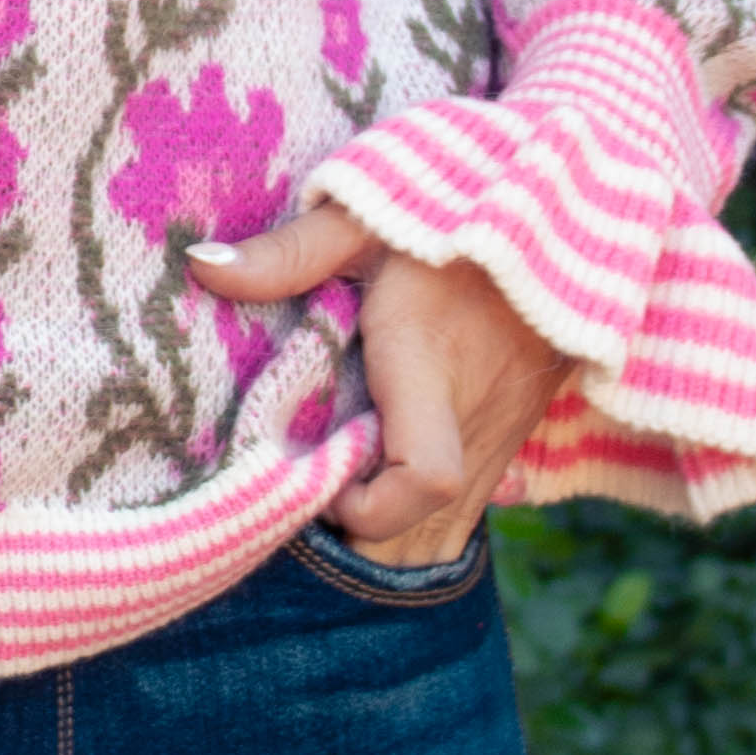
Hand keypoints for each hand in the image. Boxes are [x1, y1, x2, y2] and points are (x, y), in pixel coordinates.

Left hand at [181, 201, 572, 561]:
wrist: (554, 213)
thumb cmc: (448, 211)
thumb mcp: (362, 218)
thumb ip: (288, 250)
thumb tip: (201, 268)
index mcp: (430, 366)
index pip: (424, 476)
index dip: (368, 505)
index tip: (323, 473)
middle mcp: (474, 417)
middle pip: (423, 538)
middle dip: (360, 543)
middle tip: (310, 493)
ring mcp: (501, 436)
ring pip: (444, 537)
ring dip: (388, 535)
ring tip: (339, 488)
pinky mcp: (512, 439)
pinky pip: (464, 514)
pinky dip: (418, 521)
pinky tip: (378, 480)